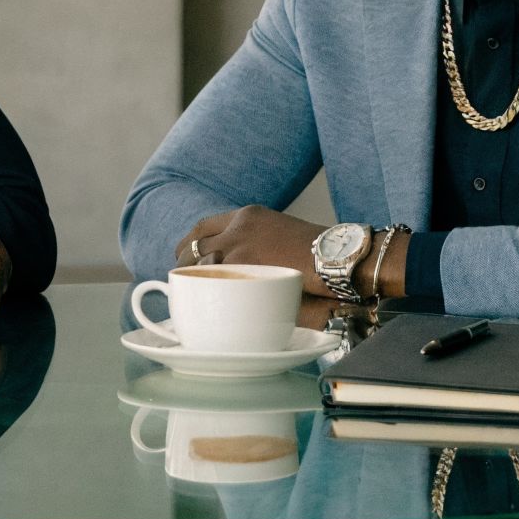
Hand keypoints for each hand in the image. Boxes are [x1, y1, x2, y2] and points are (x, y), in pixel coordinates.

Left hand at [179, 205, 339, 294]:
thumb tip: (246, 264)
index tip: (185, 254)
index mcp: (248, 215)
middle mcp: (239, 226)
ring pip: (202, 263)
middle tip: (179, 277)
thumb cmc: (320, 252)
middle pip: (195, 243)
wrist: (338, 255)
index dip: (191, 242)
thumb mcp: (282, 235)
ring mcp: (239, 245)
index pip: (206, 225)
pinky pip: (215, 280)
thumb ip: (259, 242)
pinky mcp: (245, 266)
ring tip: (192, 295)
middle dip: (182, 261)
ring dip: (194, 279)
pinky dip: (208, 291)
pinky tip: (207, 303)